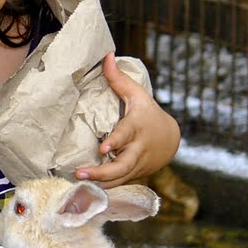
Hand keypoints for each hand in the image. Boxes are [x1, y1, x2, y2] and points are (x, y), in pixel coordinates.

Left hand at [76, 53, 181, 185]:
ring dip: (99, 183)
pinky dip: (103, 189)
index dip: (116, 142)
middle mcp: (137, 149)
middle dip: (102, 172)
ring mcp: (136, 165)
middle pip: (123, 165)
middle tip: (81, 173)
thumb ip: (119, 79)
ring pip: (119, 178)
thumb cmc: (147, 113)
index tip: (103, 148)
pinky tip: (83, 191)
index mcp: (137, 127)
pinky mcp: (132, 175)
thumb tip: (106, 55)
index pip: (126, 135)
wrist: (170, 139)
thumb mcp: (137, 94)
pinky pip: (118, 185)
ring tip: (77, 183)